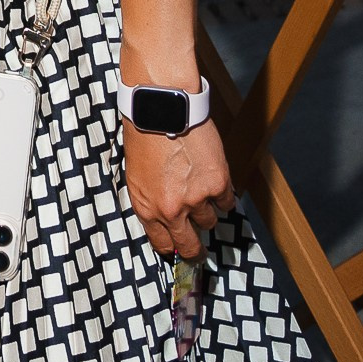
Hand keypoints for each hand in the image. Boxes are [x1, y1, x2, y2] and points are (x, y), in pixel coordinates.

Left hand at [124, 118, 238, 259]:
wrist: (161, 108)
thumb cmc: (143, 134)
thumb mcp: (136, 175)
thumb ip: (151, 200)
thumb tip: (163, 218)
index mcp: (146, 208)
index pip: (162, 244)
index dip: (172, 248)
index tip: (177, 249)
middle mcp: (171, 209)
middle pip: (189, 245)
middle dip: (194, 251)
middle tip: (198, 253)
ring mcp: (196, 198)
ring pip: (209, 221)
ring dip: (206, 211)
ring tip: (199, 191)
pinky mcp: (218, 184)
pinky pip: (227, 202)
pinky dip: (223, 195)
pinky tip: (214, 183)